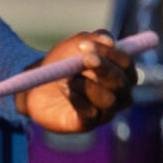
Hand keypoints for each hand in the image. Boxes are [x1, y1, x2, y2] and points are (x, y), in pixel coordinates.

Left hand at [19, 31, 137, 133]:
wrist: (36, 86)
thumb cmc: (62, 64)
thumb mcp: (74, 46)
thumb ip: (92, 39)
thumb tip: (109, 40)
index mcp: (121, 73)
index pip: (126, 64)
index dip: (111, 53)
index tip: (87, 44)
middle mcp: (119, 94)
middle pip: (122, 83)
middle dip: (103, 69)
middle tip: (84, 59)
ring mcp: (105, 111)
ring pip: (108, 100)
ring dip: (87, 85)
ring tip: (66, 77)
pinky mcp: (88, 123)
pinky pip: (90, 113)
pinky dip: (77, 98)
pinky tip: (65, 89)